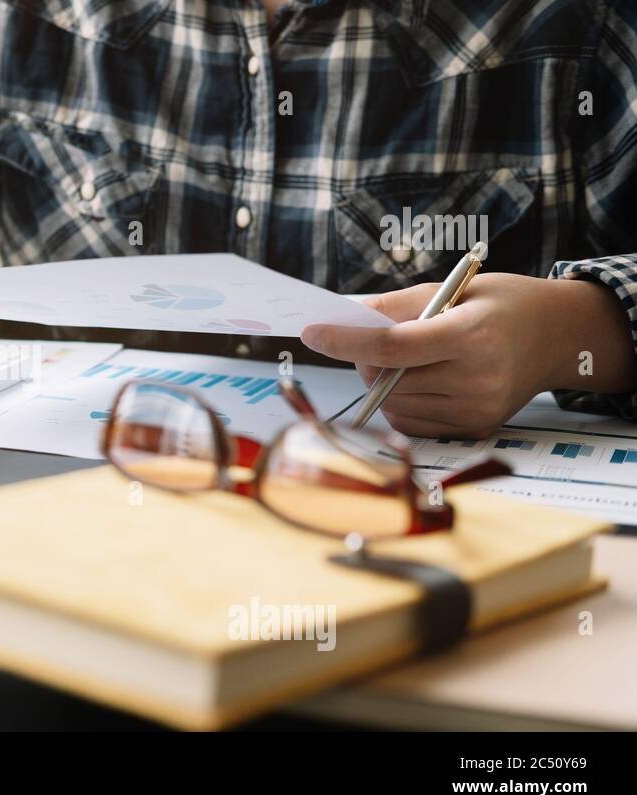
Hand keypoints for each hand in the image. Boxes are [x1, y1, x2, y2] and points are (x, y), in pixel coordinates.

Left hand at [300, 273, 636, 437]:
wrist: (557, 336)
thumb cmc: (501, 305)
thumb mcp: (452, 289)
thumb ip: (395, 306)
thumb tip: (342, 318)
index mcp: (472, 335)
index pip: (392, 346)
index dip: (345, 341)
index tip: (312, 333)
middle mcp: (477, 378)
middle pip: (388, 378)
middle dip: (365, 360)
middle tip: (374, 340)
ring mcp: (477, 409)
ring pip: (394, 404)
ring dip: (382, 382)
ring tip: (409, 358)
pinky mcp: (474, 429)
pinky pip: (411, 422)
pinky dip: (401, 402)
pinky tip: (422, 380)